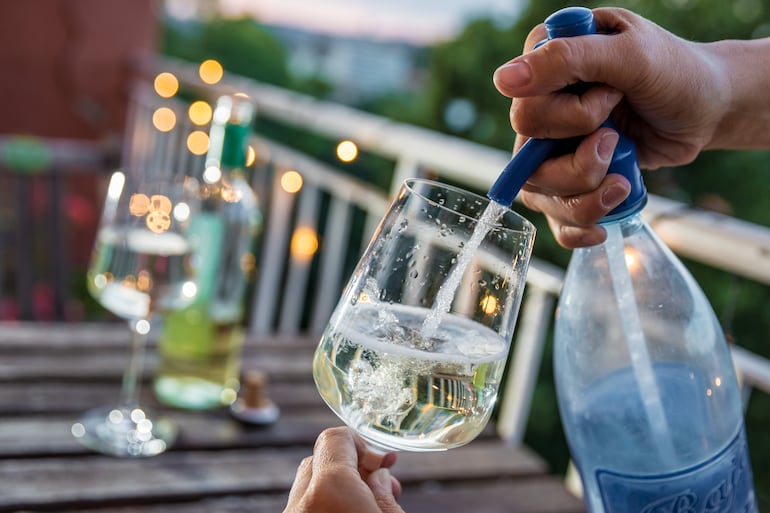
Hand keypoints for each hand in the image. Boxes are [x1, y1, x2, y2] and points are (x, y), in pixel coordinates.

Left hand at [283, 427, 404, 512]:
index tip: (382, 462)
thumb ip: (384, 495)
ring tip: (364, 504)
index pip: (334, 439)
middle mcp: (300, 504)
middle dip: (349, 467)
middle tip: (378, 485)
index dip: (362, 444)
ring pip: (307, 489)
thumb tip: (378, 477)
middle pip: (317, 462)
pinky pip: (303, 509)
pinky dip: (323, 505)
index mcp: (330, 490)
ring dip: (334, 489)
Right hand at [492, 7, 730, 247]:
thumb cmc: (675, 73)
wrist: (708, 108)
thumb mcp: (630, 55)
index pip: (523, 109)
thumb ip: (567, 60)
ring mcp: (553, 144)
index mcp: (546, 63)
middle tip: (614, 140)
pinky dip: (577, 228)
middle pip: (527, 161)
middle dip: (578, 164)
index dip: (566, 119)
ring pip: (539, 193)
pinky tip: (602, 227)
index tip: (609, 98)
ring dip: (582, 200)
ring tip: (620, 183)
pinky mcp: (570, 176)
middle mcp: (541, 105)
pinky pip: (554, 217)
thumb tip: (503, 80)